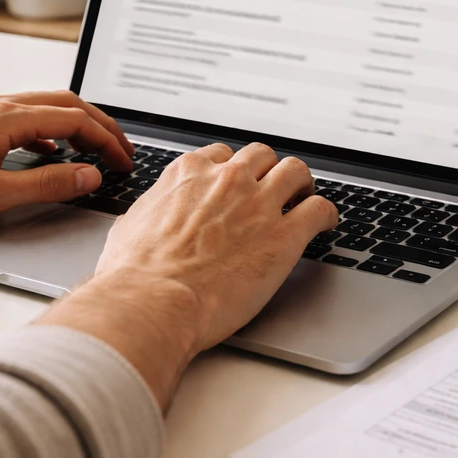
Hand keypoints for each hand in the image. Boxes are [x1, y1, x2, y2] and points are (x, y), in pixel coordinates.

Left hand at [0, 91, 134, 246]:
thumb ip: (46, 184)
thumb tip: (88, 175)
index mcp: (4, 117)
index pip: (75, 118)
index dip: (107, 139)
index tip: (123, 160)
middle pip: (65, 103)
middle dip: (99, 125)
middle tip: (120, 150)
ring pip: (43, 105)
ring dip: (75, 124)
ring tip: (92, 150)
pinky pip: (21, 115)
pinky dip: (47, 129)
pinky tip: (46, 151)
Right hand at [40, 142, 338, 406]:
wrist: (153, 302)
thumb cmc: (135, 275)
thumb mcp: (131, 226)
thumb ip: (151, 212)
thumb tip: (146, 219)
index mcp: (189, 174)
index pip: (222, 155)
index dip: (234, 171)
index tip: (239, 184)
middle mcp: (227, 180)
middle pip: (263, 156)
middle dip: (270, 172)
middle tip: (275, 190)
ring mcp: (259, 204)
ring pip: (296, 172)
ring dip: (302, 184)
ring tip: (305, 198)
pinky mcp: (284, 236)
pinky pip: (319, 209)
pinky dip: (326, 214)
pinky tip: (325, 224)